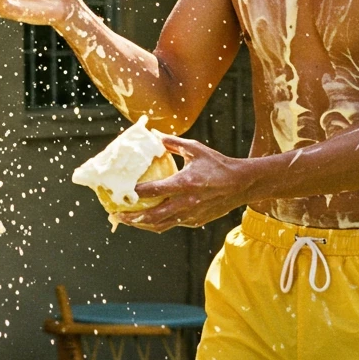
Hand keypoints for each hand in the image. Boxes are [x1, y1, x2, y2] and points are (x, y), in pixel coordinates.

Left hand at [117, 135, 248, 231]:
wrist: (241, 184)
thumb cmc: (217, 164)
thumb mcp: (195, 149)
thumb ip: (173, 143)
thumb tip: (155, 134)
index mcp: (185, 183)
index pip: (155, 191)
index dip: (136, 193)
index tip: (121, 193)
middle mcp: (186, 202)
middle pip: (153, 216)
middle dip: (133, 218)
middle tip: (117, 215)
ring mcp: (191, 215)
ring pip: (161, 225)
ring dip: (142, 225)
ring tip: (128, 221)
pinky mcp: (196, 221)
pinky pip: (173, 224)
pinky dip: (158, 223)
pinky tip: (148, 219)